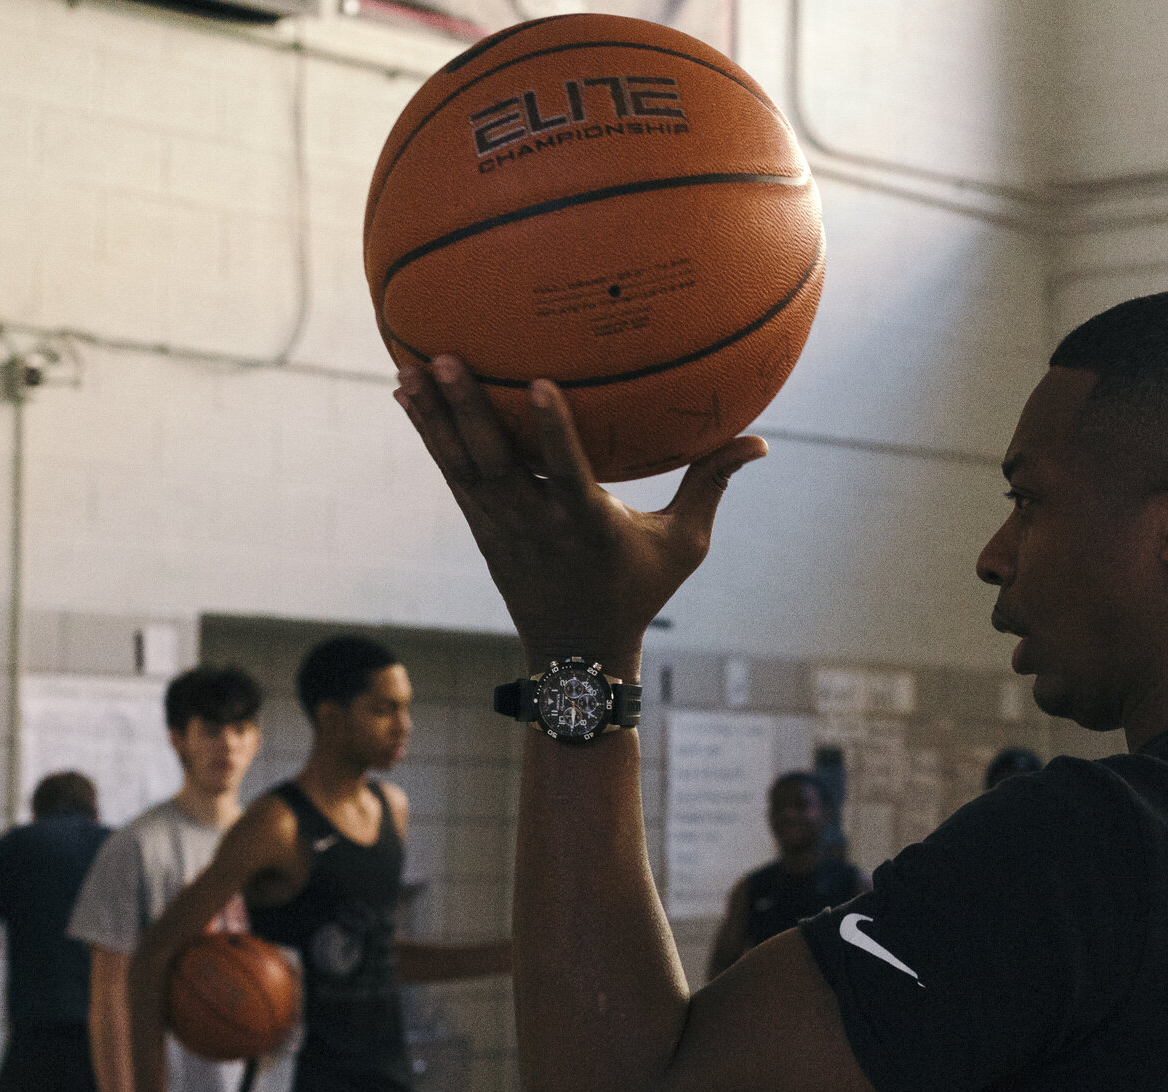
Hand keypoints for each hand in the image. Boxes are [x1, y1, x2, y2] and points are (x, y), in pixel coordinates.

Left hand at [393, 357, 764, 663]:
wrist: (577, 655)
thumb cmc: (638, 590)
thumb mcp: (683, 544)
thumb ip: (711, 484)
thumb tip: (759, 441)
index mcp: (587, 527)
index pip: (566, 473)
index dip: (549, 430)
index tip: (535, 382)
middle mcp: (537, 526)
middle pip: (496, 465)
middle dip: (467, 413)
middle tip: (444, 360)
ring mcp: (502, 530)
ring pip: (463, 468)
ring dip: (435, 419)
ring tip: (409, 369)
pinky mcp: (482, 530)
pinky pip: (452, 475)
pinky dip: (431, 435)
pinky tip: (407, 394)